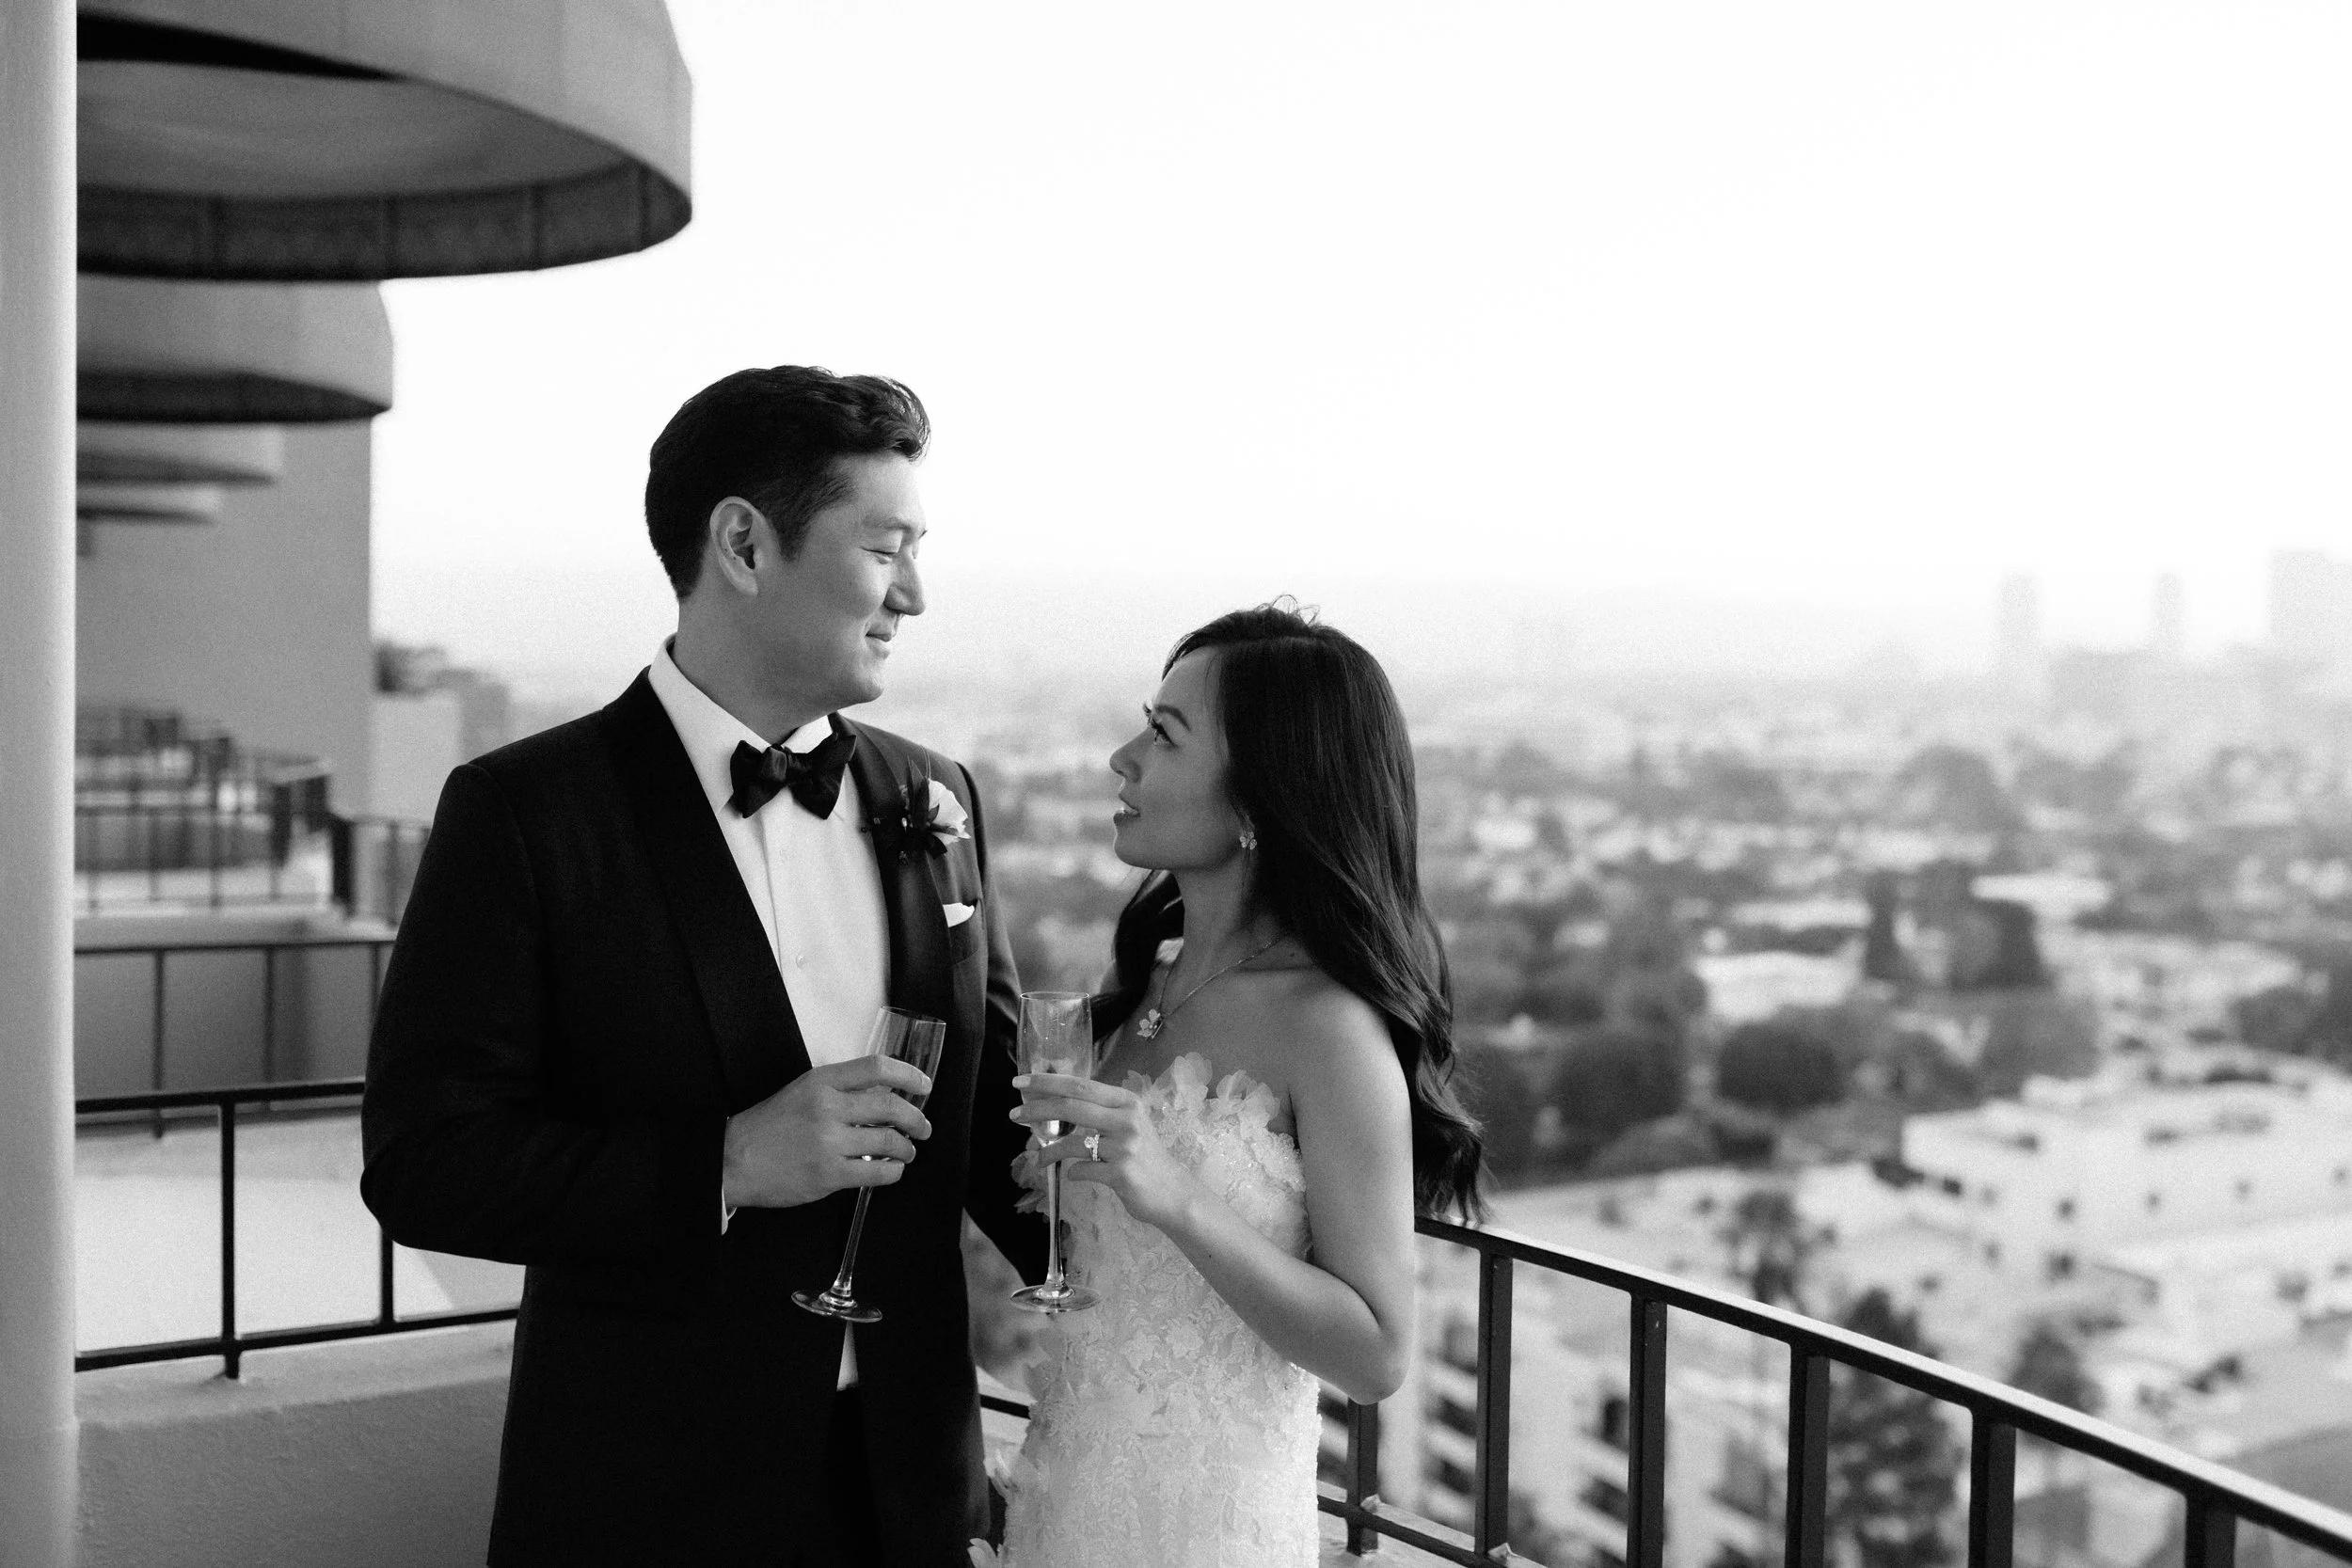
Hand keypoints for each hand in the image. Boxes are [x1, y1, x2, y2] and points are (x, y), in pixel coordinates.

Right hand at [724, 1056, 932, 1208]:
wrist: (733, 1160)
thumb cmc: (769, 1127)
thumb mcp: (802, 1092)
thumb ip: (840, 1091)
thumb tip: (885, 1096)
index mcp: (821, 1082)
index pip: (876, 1068)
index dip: (908, 1075)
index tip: (924, 1085)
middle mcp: (827, 1108)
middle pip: (892, 1108)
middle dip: (917, 1120)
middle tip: (923, 1128)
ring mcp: (829, 1143)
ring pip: (889, 1142)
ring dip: (907, 1148)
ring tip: (907, 1151)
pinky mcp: (829, 1175)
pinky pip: (877, 1173)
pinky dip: (893, 1172)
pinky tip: (891, 1170)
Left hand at [1013, 1072, 1197, 1232]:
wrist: (1173, 1192)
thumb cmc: (1146, 1156)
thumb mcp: (1129, 1124)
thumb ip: (1101, 1112)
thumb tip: (1056, 1103)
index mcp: (1126, 1101)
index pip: (1079, 1084)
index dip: (1047, 1082)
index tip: (1021, 1082)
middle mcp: (1126, 1119)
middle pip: (1071, 1106)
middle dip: (1037, 1110)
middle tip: (1014, 1116)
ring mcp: (1124, 1147)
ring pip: (1072, 1143)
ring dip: (1049, 1151)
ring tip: (1038, 1158)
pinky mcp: (1120, 1174)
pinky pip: (1081, 1170)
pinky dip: (1072, 1173)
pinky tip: (1073, 1175)